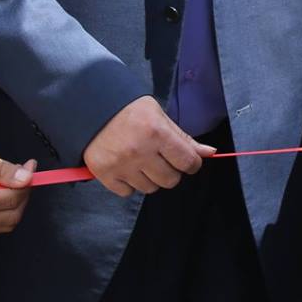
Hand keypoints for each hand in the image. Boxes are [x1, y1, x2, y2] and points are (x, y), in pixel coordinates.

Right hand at [0, 138, 35, 232]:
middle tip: (21, 174)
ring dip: (16, 203)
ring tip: (9, 182)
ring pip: (7, 223)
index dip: (26, 181)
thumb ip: (1, 169)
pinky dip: (4, 210)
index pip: (11, 198)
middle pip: (13, 215)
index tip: (30, 166)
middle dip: (23, 194)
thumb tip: (25, 177)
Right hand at [81, 96, 213, 197]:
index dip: (191, 163)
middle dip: (170, 171)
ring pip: (150, 189)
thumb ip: (183, 137)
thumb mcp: (159, 116)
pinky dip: (129, 184)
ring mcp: (121, 164)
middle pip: (171, 180)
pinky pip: (128, 193)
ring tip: (141, 161)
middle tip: (160, 159)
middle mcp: (140, 151)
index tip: (186, 161)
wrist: (92, 108)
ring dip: (149, 178)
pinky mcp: (105, 174)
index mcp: (157, 132)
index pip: (188, 162)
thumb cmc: (130, 111)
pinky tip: (126, 167)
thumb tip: (209, 153)